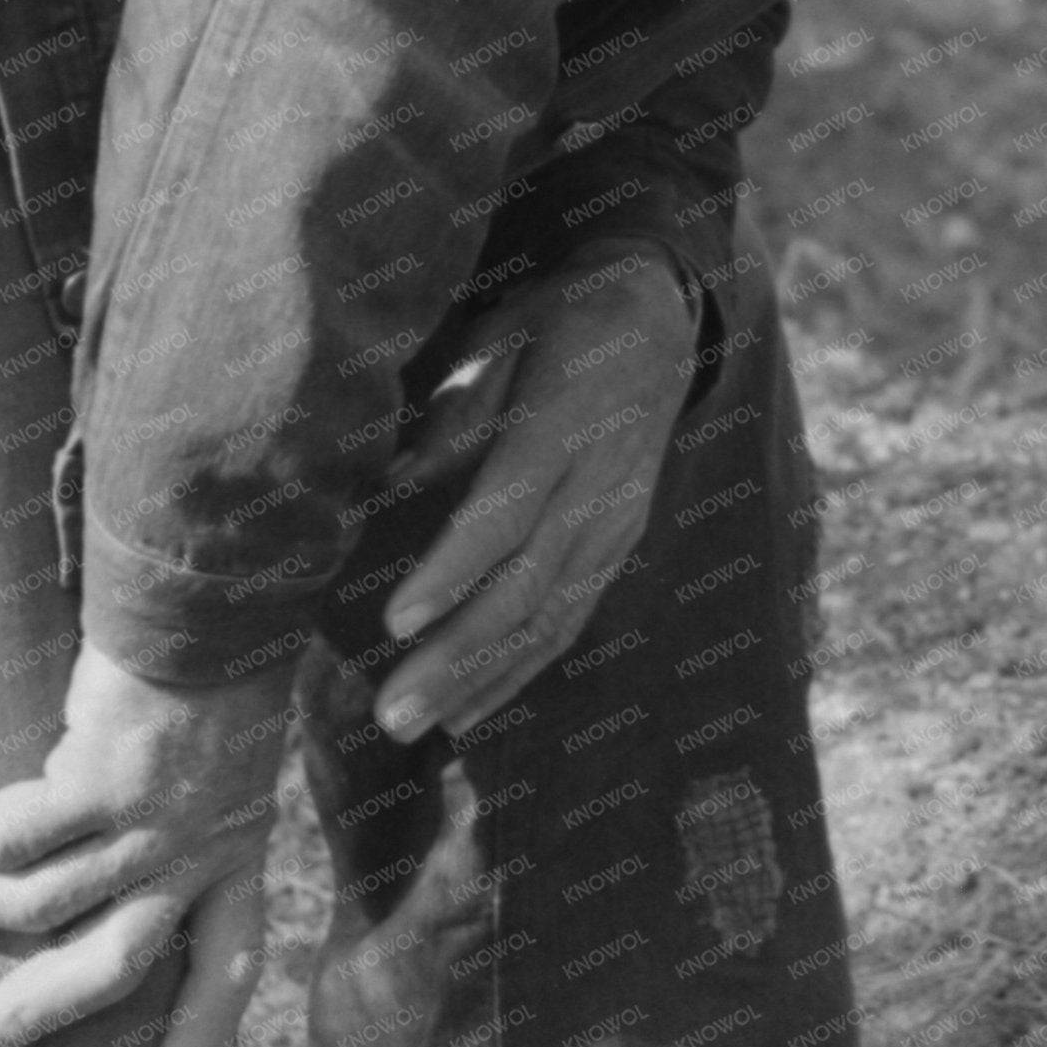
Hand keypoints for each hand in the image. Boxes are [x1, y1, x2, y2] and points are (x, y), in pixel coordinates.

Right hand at [0, 641, 286, 1046]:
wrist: (221, 598)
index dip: (198, 1034)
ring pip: (35, 903)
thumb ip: (176, 839)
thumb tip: (93, 891)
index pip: (229, 966)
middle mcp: (205, 849)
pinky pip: (10, 837)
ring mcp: (157, 816)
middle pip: (112, 966)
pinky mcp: (108, 775)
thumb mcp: (220, 776)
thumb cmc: (208, 683)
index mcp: (238, 857)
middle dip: (26, 1016)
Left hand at [372, 238, 697, 745]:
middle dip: (458, 655)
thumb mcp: (500, 335)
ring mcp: (617, 520)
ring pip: (553, 616)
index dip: (454, 569)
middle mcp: (601, 482)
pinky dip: (520, 669)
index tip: (397, 622)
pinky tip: (470, 711)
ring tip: (415, 727)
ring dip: (483, 679)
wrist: (656, 318)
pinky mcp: (619, 543)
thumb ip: (455, 410)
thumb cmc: (555, 322)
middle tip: (391, 713)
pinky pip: (570, 618)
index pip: (508, 508)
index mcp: (566, 421)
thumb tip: (391, 484)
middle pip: (529, 583)